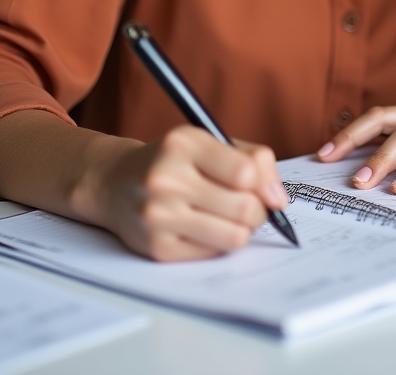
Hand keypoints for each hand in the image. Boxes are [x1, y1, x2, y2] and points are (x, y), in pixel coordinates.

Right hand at [91, 126, 289, 260]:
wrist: (116, 183)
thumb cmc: (174, 161)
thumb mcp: (210, 142)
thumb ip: (253, 160)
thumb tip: (279, 199)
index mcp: (183, 143)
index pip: (246, 172)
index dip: (266, 185)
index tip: (266, 190)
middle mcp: (166, 178)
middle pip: (244, 208)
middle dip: (259, 211)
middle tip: (250, 207)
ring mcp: (159, 215)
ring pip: (234, 236)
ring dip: (243, 230)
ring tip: (232, 218)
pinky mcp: (157, 247)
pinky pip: (212, 253)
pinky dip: (218, 243)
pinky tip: (205, 227)